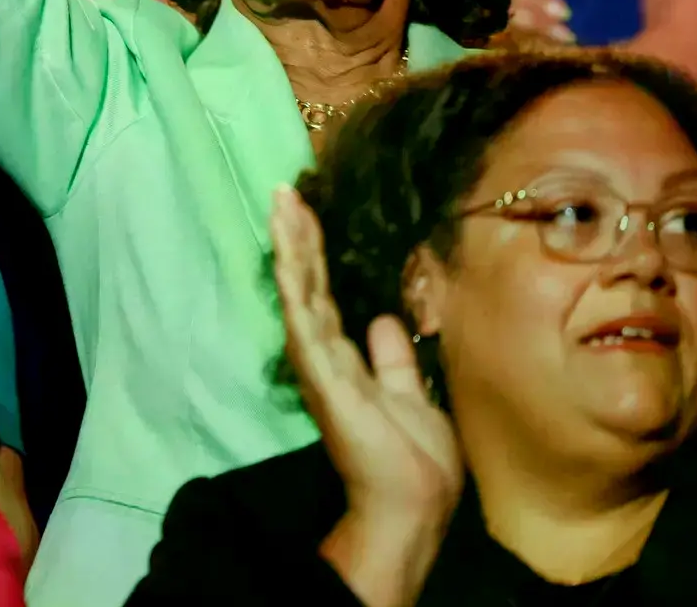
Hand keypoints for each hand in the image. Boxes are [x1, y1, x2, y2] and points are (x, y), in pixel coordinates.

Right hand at [271, 188, 461, 532]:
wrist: (414, 507)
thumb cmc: (415, 461)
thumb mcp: (410, 395)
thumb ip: (393, 360)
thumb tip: (383, 320)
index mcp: (346, 361)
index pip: (325, 295)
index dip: (315, 254)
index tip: (305, 211)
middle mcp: (326, 358)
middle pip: (307, 286)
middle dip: (297, 238)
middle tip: (284, 190)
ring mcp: (321, 367)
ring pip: (301, 295)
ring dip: (290, 248)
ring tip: (281, 204)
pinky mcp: (325, 378)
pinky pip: (306, 323)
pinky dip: (295, 287)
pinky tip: (287, 256)